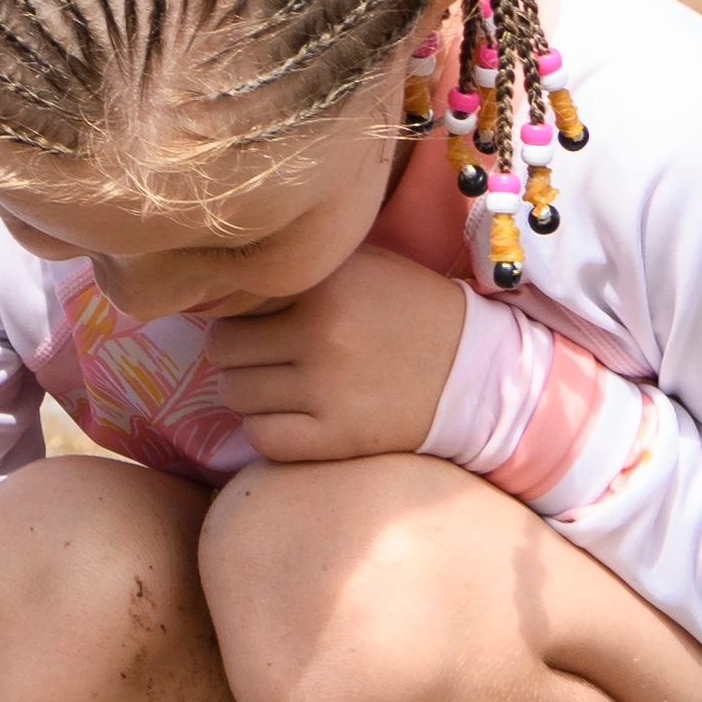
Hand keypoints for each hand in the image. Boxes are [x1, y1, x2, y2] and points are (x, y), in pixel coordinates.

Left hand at [202, 244, 467, 465]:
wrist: (478, 373)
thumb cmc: (411, 311)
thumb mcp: (363, 264)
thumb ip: (303, 263)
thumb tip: (232, 267)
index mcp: (325, 286)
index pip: (235, 298)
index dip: (239, 307)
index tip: (256, 316)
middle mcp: (322, 335)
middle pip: (223, 348)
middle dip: (237, 350)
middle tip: (264, 353)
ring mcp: (329, 390)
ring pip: (234, 393)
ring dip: (249, 390)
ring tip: (279, 383)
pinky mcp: (339, 437)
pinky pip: (261, 437)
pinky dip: (266, 429)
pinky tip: (289, 416)